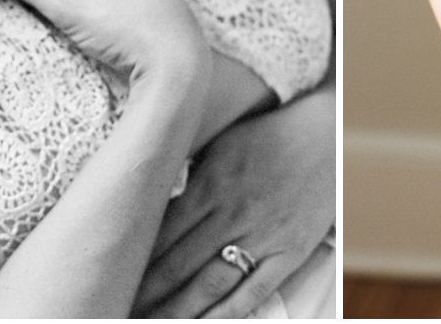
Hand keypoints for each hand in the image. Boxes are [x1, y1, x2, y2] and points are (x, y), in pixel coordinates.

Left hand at [132, 84, 334, 317]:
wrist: (329, 135)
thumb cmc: (269, 135)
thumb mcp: (221, 142)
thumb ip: (187, 171)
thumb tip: (148, 192)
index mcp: (210, 184)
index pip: (160, 234)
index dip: (132, 262)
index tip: (110, 278)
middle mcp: (232, 214)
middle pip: (177, 265)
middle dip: (144, 294)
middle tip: (117, 309)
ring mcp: (261, 237)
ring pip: (209, 285)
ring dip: (176, 310)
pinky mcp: (288, 253)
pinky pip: (252, 292)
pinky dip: (225, 313)